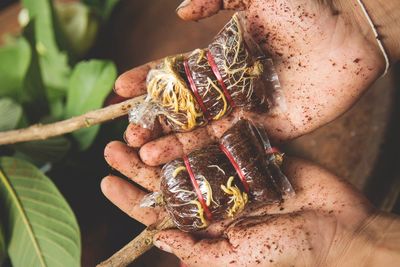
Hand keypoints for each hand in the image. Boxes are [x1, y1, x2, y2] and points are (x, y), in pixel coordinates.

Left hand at [101, 149, 399, 265]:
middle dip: (138, 163)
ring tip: (135, 125)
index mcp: (206, 223)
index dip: (131, 198)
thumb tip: (158, 239)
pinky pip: (220, 136)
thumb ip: (199, 252)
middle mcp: (214, 194)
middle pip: (168, 177)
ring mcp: (232, 170)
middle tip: (111, 147)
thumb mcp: (240, 259)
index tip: (106, 182)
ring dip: (161, 140)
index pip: (160, 211)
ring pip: (187, 152)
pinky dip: (198, 126)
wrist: (340, 229)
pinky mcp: (252, 150)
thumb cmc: (291, 251)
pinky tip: (175, 114)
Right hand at [111, 0, 383, 166]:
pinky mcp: (271, 128)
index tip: (122, 89)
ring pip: (205, 131)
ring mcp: (250, 110)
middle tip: (129, 134)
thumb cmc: (304, 6)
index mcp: (223, 59)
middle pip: (186, 109)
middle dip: (156, 121)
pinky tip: (186, 165)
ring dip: (175, 144)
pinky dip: (210, 155)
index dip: (150, 81)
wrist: (351, 28)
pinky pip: (236, 144)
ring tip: (144, 155)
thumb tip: (178, 14)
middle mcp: (232, 88)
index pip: (177, 73)